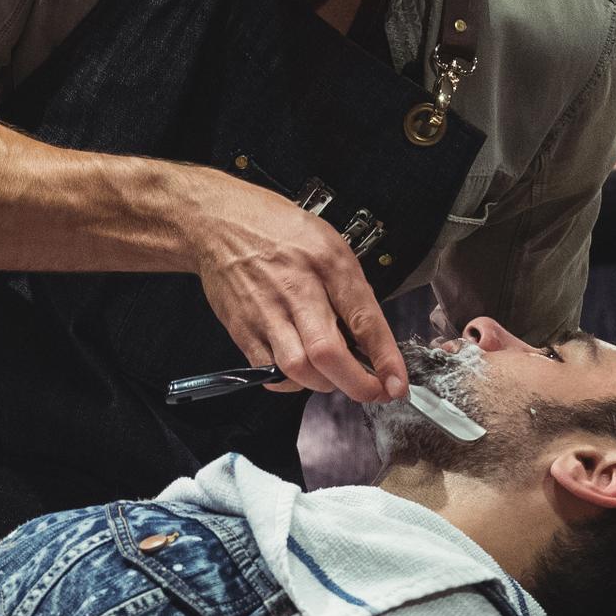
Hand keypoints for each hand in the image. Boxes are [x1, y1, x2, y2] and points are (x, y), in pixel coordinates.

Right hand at [176, 169, 404, 402]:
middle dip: (356, 384)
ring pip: (297, 369)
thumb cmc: (278, 231)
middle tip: (371, 392)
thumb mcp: (330, 245)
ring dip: (322, 383)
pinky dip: (289, 381)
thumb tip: (369, 341)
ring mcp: (265, 311)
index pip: (364, 319)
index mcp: (327, 263)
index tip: (396, 384)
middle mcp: (296, 288)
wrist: (219, 223)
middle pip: (327, 353)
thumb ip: (350, 291)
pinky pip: (268, 370)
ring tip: (332, 375)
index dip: (384, 358)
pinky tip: (299, 369)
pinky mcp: (242, 328)